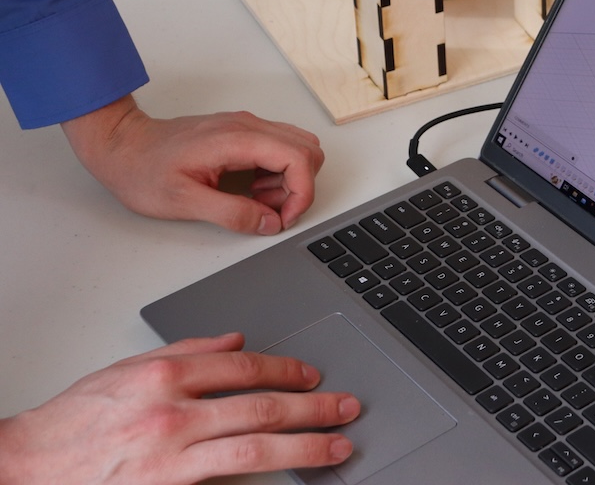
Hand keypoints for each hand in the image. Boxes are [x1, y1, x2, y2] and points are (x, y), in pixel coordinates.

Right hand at [0, 333, 358, 484]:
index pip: (244, 367)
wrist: (30, 468)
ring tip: (337, 446)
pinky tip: (289, 477)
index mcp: (165, 376)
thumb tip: (235, 341)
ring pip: (255, 449)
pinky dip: (262, 480)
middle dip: (313, 407)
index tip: (312, 376)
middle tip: (346, 407)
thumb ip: (186, 353)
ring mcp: (172, 457)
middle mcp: (173, 414)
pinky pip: (227, 483)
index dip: (286, 370)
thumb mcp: (128, 369)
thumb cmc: (75, 421)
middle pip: (261, 407)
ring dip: (305, 446)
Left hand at [61, 95, 324, 234]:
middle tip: (271, 210)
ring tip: (257, 201)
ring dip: (289, 180)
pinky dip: (277, 173)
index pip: (299, 158)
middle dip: (299, 186)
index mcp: (237, 139)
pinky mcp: (241, 132)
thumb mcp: (184, 202)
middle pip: (308, 149)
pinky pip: (279, 148)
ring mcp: (246, 126)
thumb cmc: (143, 170)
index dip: (302, 194)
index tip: (284, 218)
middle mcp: (248, 126)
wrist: (121, 145)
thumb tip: (269, 223)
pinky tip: (250, 189)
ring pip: (297, 147)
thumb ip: (232, 214)